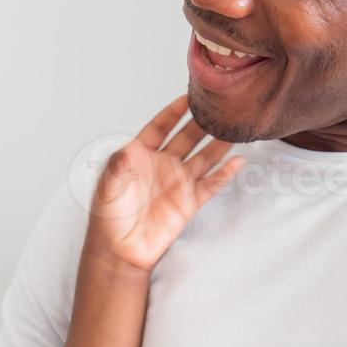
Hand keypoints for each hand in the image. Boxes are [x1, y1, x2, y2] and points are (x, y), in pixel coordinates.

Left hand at [87, 94, 241, 271]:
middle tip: (219, 108)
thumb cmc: (108, 216)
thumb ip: (120, 164)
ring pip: (203, 157)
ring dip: (219, 144)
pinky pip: (211, 184)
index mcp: (139, 155)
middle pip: (186, 137)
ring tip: (234, 128)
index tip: (189, 96)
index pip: (160, 126)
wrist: (120, 250)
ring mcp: (177, 183)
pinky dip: (225, 173)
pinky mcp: (189, 202)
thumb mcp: (109, 183)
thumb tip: (129, 149)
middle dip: (202, 122)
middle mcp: (161, 165)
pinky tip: (238, 160)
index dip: (173, 111)